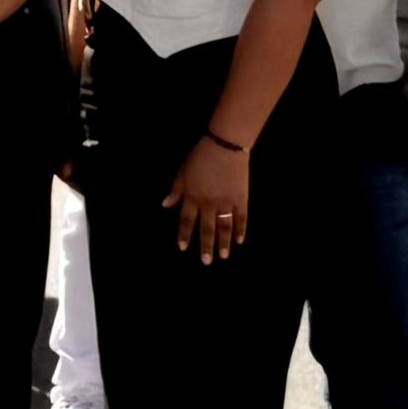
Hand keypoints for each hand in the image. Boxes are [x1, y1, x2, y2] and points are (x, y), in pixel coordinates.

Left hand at [166, 136, 250, 261]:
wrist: (225, 147)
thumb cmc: (200, 157)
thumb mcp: (182, 172)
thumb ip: (176, 190)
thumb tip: (166, 205)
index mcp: (192, 196)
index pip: (186, 221)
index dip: (184, 235)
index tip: (183, 248)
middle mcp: (208, 203)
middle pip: (206, 229)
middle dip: (205, 246)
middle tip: (206, 262)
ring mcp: (226, 202)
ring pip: (225, 227)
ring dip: (224, 243)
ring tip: (223, 257)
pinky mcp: (241, 199)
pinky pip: (242, 218)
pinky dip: (241, 230)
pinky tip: (239, 241)